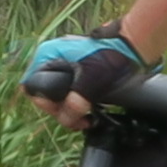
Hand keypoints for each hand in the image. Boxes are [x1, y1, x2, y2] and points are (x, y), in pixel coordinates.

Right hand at [21, 30, 148, 130]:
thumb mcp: (90, 82)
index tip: (66, 111)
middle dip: (61, 110)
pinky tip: (90, 110)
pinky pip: (69, 92)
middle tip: (81, 119)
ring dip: (70, 110)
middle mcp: (52, 59)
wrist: (135, 47)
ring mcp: (65, 64)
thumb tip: (66, 119)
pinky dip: (77, 104)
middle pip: (44, 93)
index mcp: (48, 55)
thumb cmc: (112, 57)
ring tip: (88, 118)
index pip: (31, 87)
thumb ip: (74, 102)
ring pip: (57, 95)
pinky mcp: (78, 70)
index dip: (47, 104)